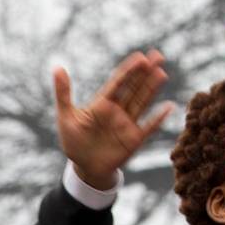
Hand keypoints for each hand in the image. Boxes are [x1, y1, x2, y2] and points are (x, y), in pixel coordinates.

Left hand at [54, 51, 172, 188]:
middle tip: (157, 55)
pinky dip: (157, 118)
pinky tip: (168, 107)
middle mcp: (118, 110)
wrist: (84, 168)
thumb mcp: (66, 117)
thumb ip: (63, 93)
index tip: (140, 57)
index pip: (118, 83)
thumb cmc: (74, 142)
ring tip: (161, 72)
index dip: (129, 70)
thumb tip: (57, 67)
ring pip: (142, 102)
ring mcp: (127, 124)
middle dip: (145, 73)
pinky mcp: (134, 139)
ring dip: (151, 89)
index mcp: (102, 103)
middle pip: (133, 88)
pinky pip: (148, 127)